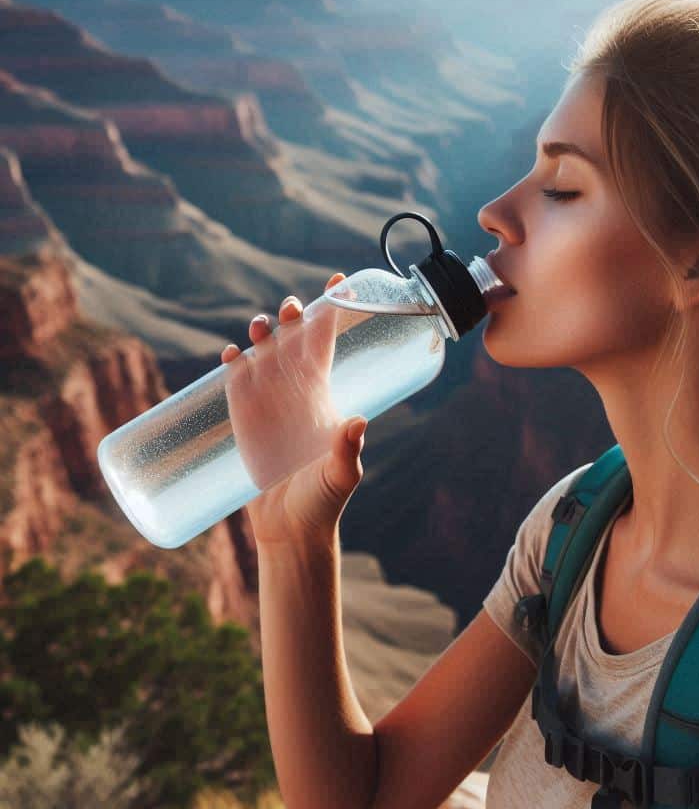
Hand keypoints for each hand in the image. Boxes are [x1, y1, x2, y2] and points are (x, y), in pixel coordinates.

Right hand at [221, 272, 367, 547]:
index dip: (335, 310)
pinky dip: (233, 361)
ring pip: (264, 350)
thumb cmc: (322, 501)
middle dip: (292, 313)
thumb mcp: (341, 476)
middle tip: (289, 311)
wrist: (290, 527)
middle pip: (293, 336)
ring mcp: (268, 400)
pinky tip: (232, 355)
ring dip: (262, 331)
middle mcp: (296, 389)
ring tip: (261, 329)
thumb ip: (347, 451)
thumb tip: (357, 423)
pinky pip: (236, 378)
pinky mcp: (243, 417)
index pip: (329, 341)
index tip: (342, 281)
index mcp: (323, 393)